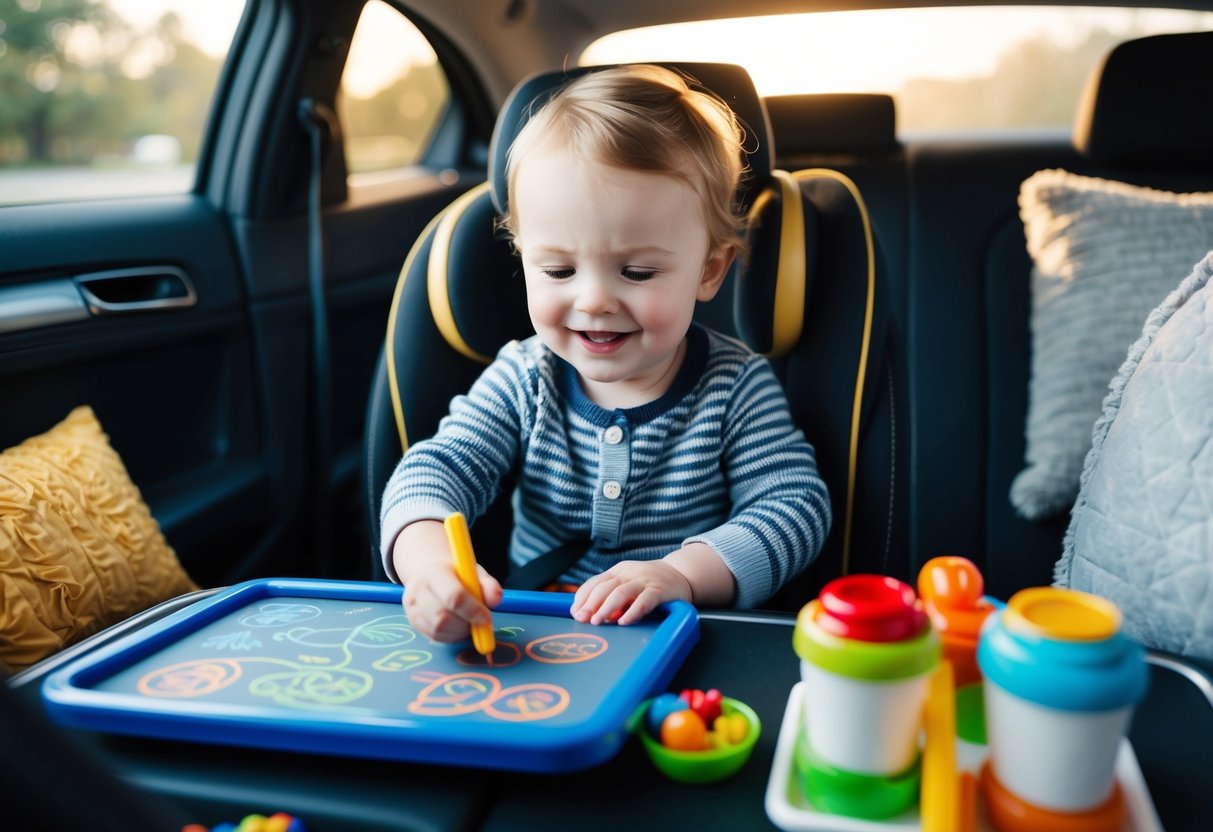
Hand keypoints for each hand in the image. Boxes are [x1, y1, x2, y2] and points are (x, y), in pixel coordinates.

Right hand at [393, 520, 502, 641]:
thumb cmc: (458, 575)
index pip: (453, 596)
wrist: (432, 575)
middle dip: (466, 624)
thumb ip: (488, 585)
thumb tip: (496, 599)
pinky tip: (459, 627)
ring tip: (468, 622)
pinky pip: (434, 636)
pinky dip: (451, 636)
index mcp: (434, 572)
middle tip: (479, 622)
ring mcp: (412, 607)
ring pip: (438, 629)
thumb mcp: (475, 574)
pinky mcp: (413, 621)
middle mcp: (418, 589)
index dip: (473, 610)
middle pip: (442, 617)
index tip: (487, 618)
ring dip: (459, 631)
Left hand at [570, 559, 692, 625]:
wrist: (681, 574)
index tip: (575, 613)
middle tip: (583, 619)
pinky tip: (624, 621)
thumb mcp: (628, 583)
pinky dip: (632, 612)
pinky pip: (644, 601)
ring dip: (606, 608)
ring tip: (598, 622)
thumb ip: (611, 595)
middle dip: (590, 604)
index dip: (582, 598)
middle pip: (604, 587)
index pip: (594, 583)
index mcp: (618, 571)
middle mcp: (629, 573)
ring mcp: (644, 581)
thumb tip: (590, 615)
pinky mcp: (659, 590)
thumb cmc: (650, 584)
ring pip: (621, 592)